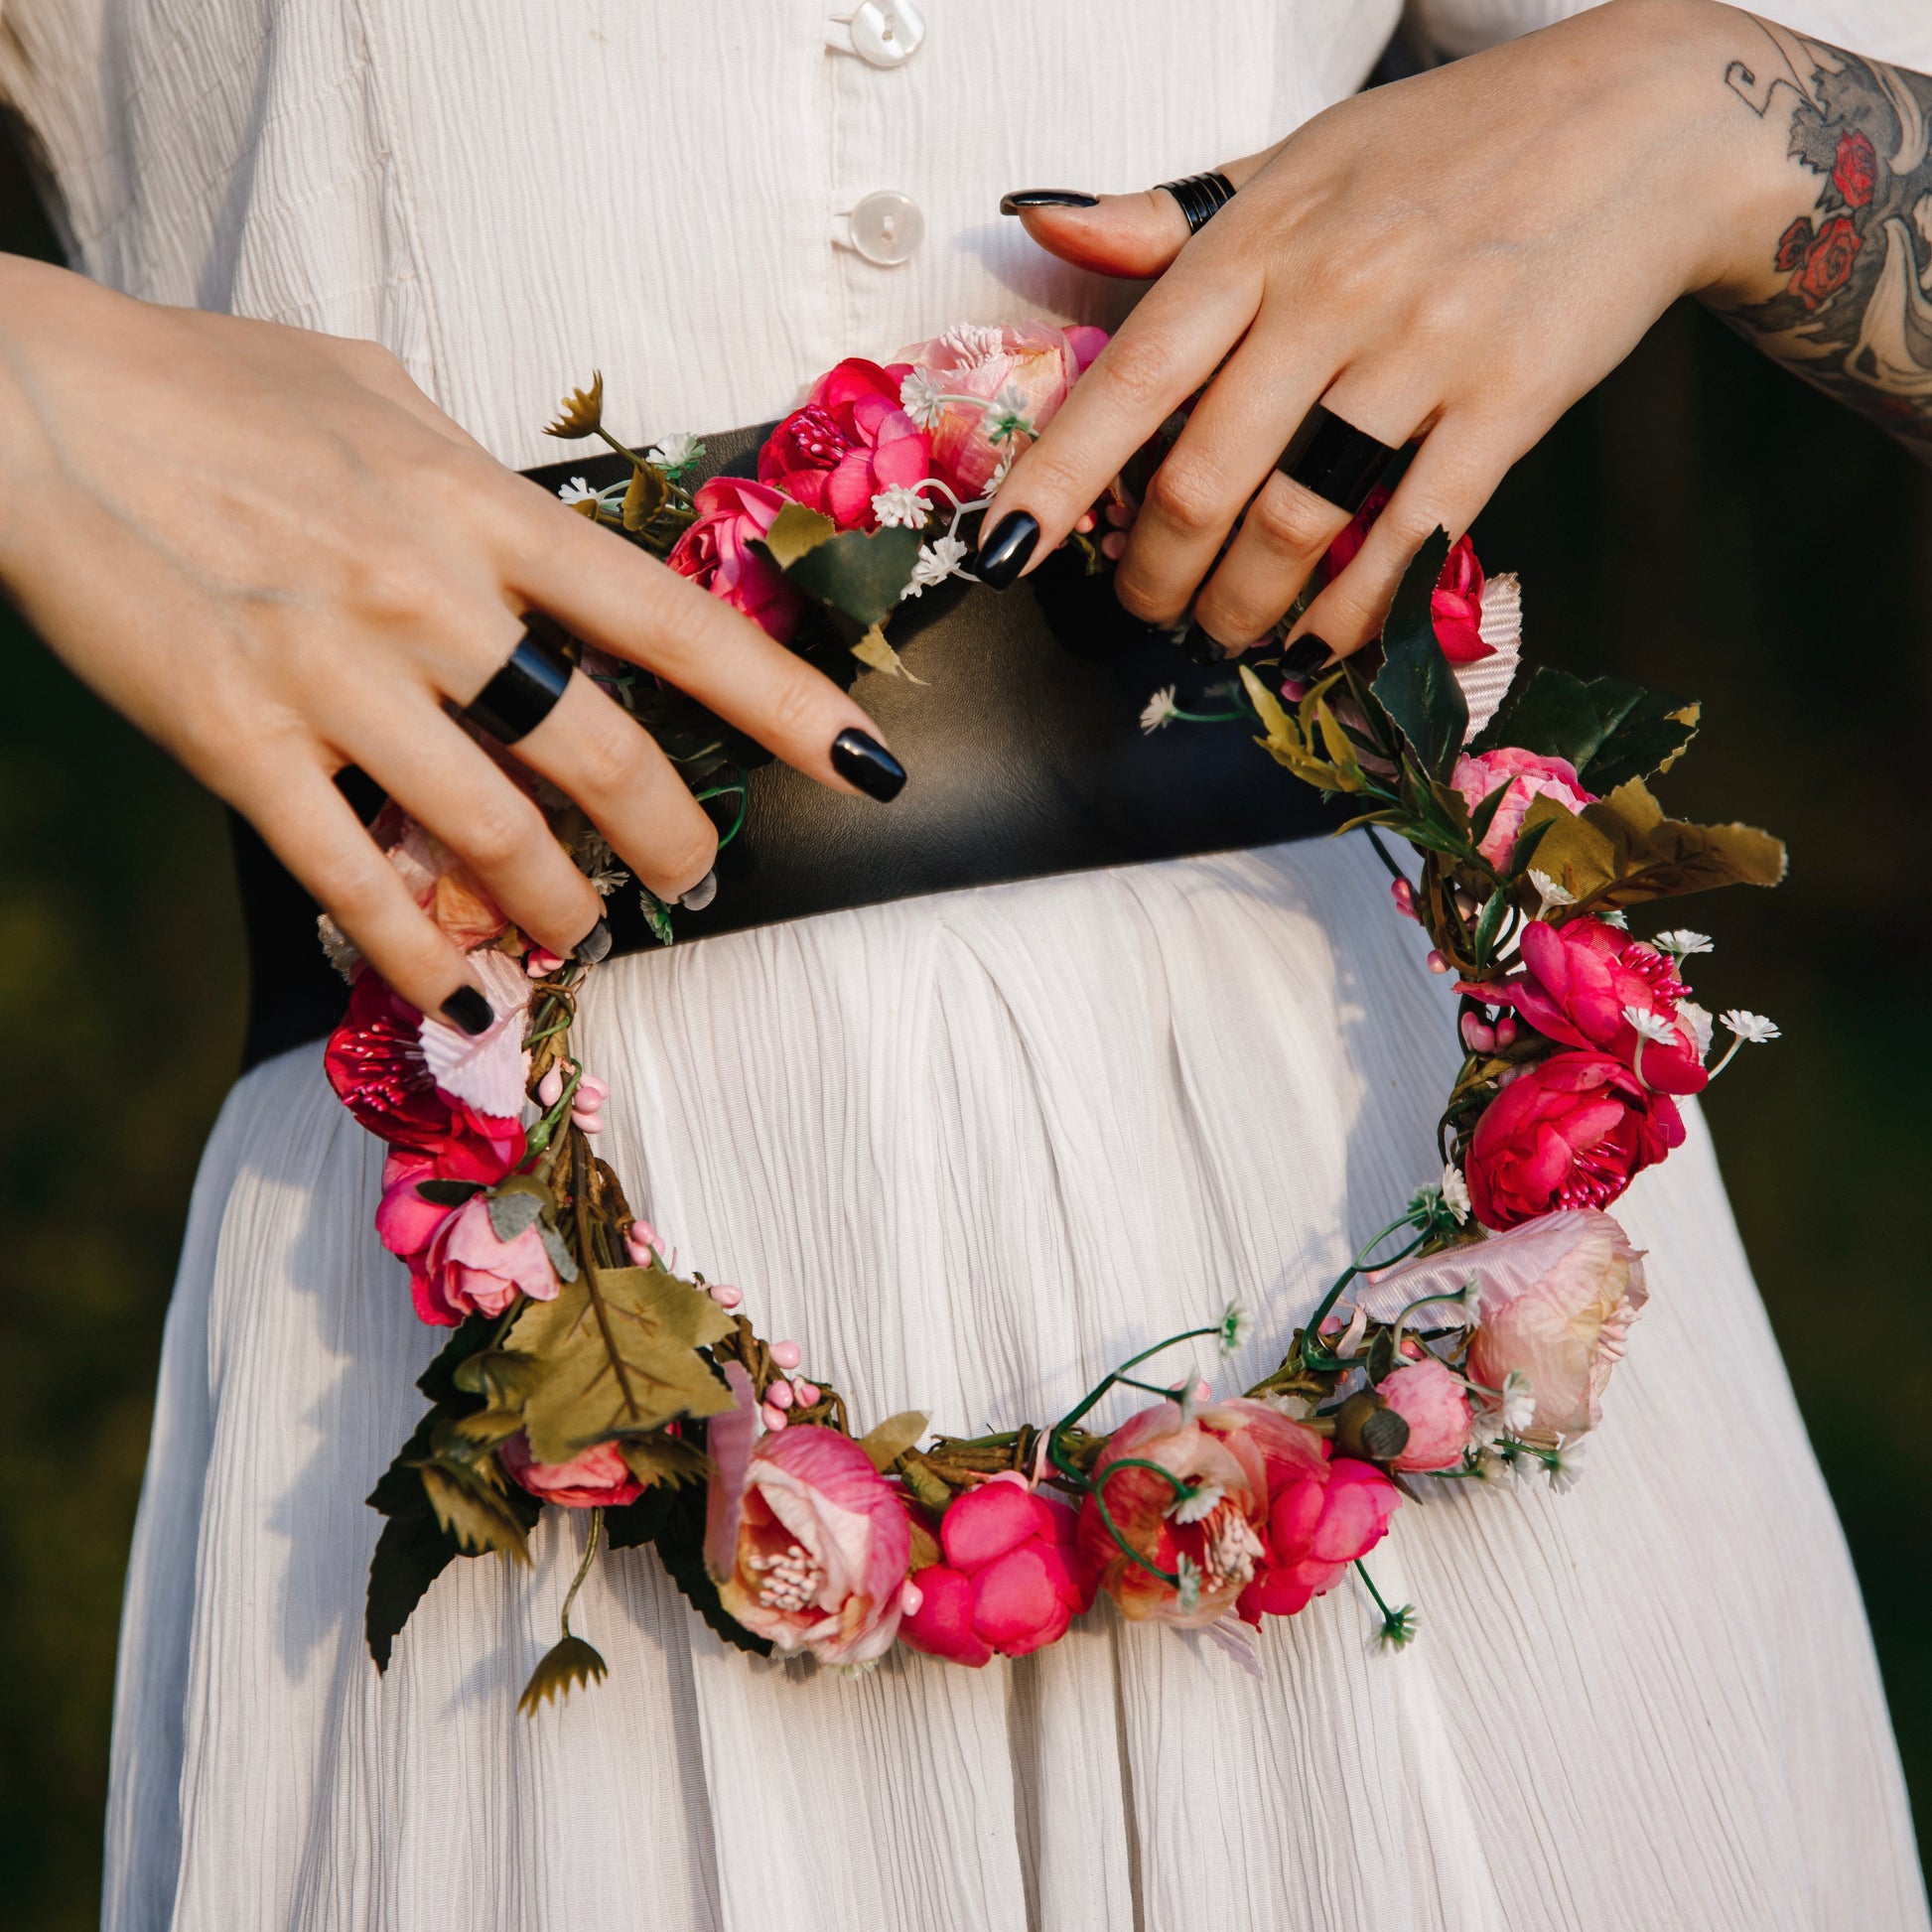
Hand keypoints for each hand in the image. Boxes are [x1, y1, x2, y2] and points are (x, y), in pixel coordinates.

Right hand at [0, 258, 900, 1028]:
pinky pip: (355, 876)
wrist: (28, 399)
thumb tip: (542, 534)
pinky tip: (460, 991)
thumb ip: (478, 479)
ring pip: (496, 834)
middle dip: (670, 841)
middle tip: (690, 880)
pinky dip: (420, 952)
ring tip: (580, 937)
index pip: (672, 624)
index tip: (866, 764)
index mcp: (482, 507)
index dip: (785, 703)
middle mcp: (432, 595)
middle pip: (603, 756)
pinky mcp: (239, 738)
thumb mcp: (381, 394)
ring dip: (559, 909)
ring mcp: (336, 673)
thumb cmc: (214, 382)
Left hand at [978, 0, 1794, 656]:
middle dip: (1153, 574)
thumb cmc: (1447, 146)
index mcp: (1260, 237)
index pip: (1131, 377)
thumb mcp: (1295, 156)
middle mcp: (1331, 294)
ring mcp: (1423, 353)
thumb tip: (1041, 225)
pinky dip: (1351, 611)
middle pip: (1202, 477)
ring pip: (1295, 521)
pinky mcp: (1509, 405)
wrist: (1645, 122)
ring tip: (1224, 636)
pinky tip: (1318, 644)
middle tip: (1143, 611)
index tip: (1000, 555)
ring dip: (1241, 608)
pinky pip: (1408, 540)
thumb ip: (1167, 218)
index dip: (1055, 479)